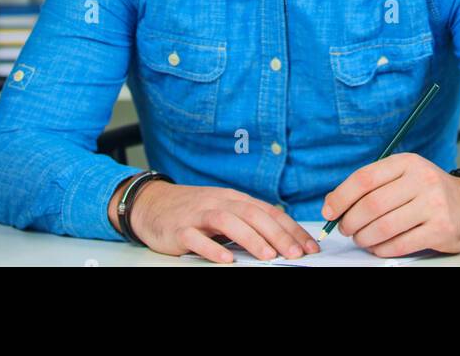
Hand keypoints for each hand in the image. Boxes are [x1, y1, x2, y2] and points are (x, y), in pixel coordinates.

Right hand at [114, 181, 320, 262]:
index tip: (309, 246)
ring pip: (229, 222)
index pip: (268, 211)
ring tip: (269, 257)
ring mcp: (198, 215)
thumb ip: (247, 222)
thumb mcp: (222, 210)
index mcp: (234, 199)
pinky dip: (213, 249)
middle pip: (253, 214)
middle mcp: (219, 203)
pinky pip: (197, 238)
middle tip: (296, 254)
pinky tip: (226, 260)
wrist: (151, 203)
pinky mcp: (179, 229)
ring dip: (251, 239)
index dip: (291, 228)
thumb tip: (280, 239)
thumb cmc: (191, 211)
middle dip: (278, 235)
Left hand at [320, 153, 459, 256]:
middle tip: (346, 229)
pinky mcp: (441, 229)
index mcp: (407, 163)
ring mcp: (433, 204)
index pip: (364, 178)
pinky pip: (401, 244)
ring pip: (384, 226)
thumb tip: (332, 203)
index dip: (341, 197)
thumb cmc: (427, 191)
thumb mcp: (404, 176)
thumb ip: (372, 185)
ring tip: (361, 239)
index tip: (329, 211)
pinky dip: (383, 249)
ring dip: (365, 237)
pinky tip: (379, 247)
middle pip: (372, 205)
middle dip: (351, 221)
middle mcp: (422, 179)